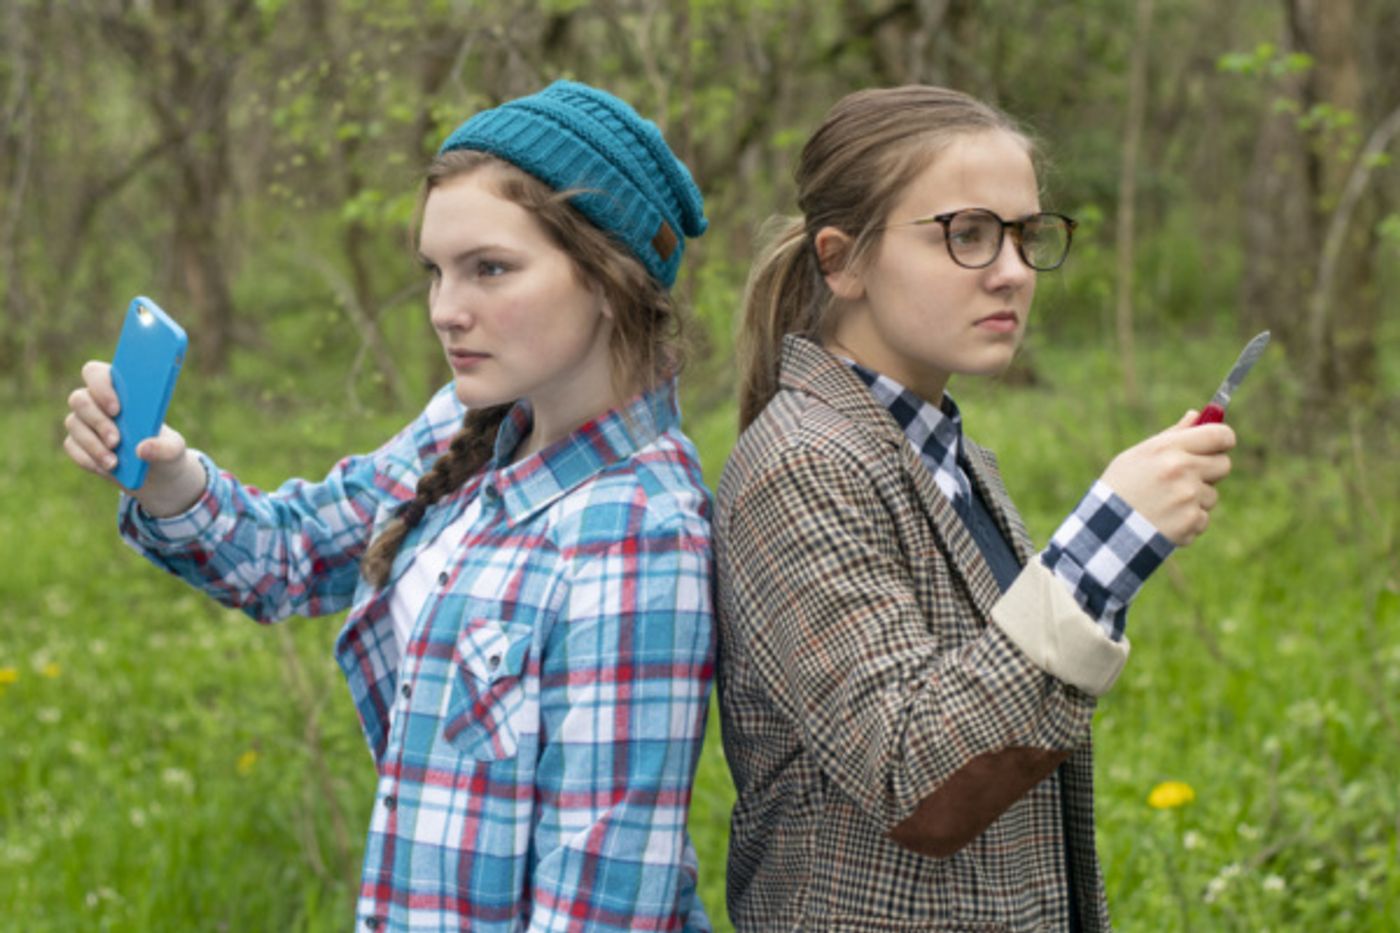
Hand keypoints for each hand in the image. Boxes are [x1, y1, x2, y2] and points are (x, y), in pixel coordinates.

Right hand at [63, 360, 204, 515]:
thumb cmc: (163, 448)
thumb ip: (164, 448)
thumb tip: (142, 450)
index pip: (95, 373)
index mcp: (119, 389)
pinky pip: (72, 447)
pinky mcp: (76, 443)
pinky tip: (106, 467)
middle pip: (79, 399)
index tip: (117, 409)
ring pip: (74, 423)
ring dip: (93, 444)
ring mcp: (83, 421)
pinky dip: (89, 458)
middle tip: (116, 440)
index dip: (101, 387)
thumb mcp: (173, 449)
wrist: (155, 472)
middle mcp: (95, 401)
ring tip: (114, 462)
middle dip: (98, 420)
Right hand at [1098, 410, 1235, 545]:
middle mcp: (1182, 470)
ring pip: (1211, 495)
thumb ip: (1172, 436)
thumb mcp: (1138, 455)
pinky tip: (1165, 521)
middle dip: (1210, 471)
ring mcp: (1188, 497)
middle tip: (1188, 478)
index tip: (1221, 444)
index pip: (1218, 435)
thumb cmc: (1121, 486)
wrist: (1105, 528)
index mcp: (1168, 449)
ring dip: (1196, 500)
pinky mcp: (1191, 521)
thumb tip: (1197, 415)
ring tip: (1165, 504)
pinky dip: (1188, 521)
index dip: (1223, 439)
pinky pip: (1203, 518)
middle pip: (1223, 464)